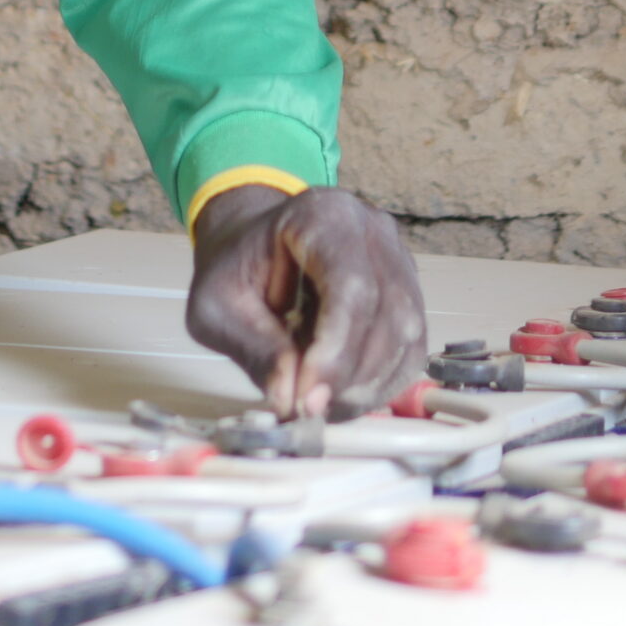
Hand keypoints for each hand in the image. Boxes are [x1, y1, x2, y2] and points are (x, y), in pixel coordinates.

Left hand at [184, 185, 428, 420]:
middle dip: (349, 375)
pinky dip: (379, 383)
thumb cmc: (235, 268)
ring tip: (318, 405)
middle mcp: (373, 231)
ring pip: (405, 334)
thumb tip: (289, 398)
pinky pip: (409, 348)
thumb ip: (252, 347)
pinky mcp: (407, 294)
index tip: (308, 398)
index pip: (351, 286)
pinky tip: (340, 395)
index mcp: (324, 215)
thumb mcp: (216, 305)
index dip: (337, 350)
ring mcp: (397, 260)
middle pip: (387, 313)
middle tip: (308, 410)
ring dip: (365, 384)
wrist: (252, 247)